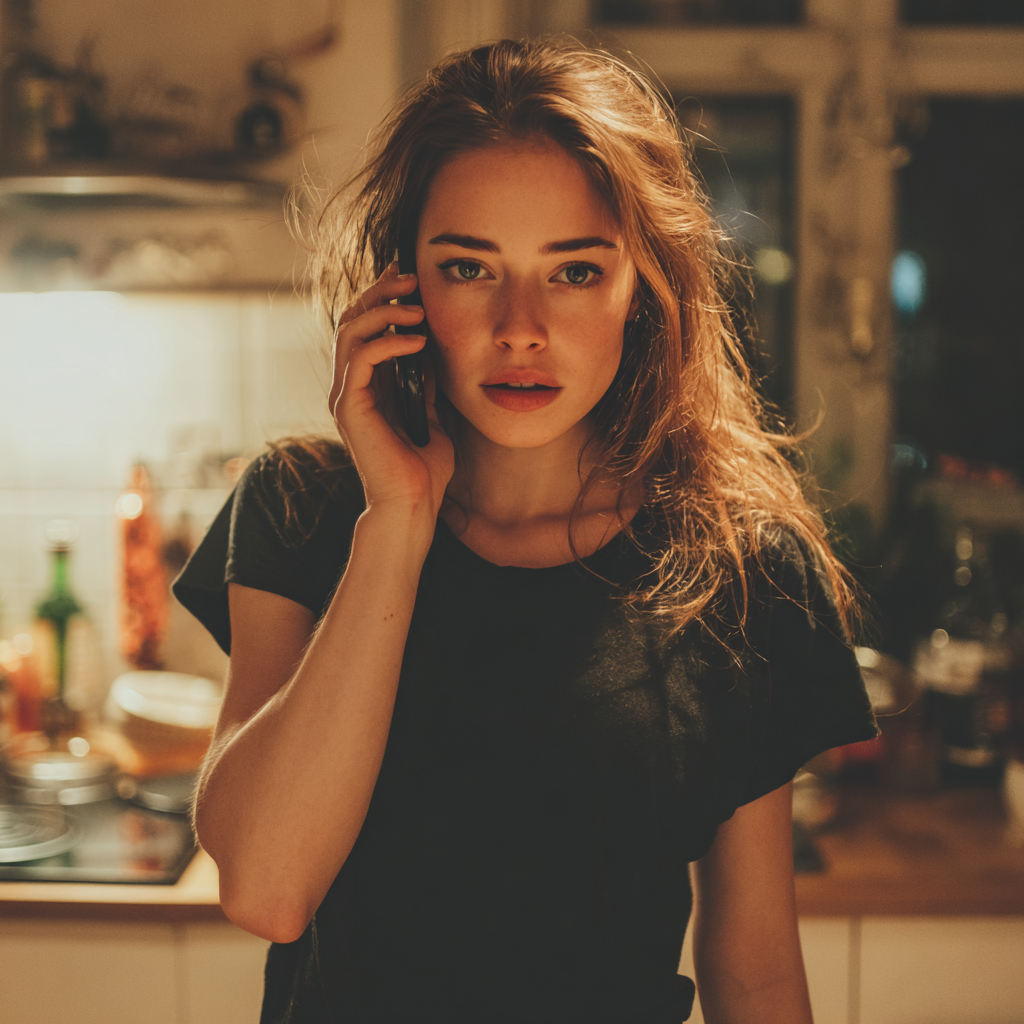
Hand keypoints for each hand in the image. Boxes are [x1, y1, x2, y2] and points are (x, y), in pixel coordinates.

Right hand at [329, 262, 453, 518]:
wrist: (414, 505)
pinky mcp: (350, 407)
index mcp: (366, 387)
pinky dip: (388, 341)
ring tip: (417, 307)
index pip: (363, 328)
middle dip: (380, 293)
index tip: (408, 277)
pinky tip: (417, 340)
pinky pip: (361, 357)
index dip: (381, 297)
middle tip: (410, 279)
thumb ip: (425, 383)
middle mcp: (349, 388)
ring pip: (350, 332)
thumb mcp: (432, 414)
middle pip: (350, 320)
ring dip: (384, 311)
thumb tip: (432, 350)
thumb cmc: (425, 470)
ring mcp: (346, 397)